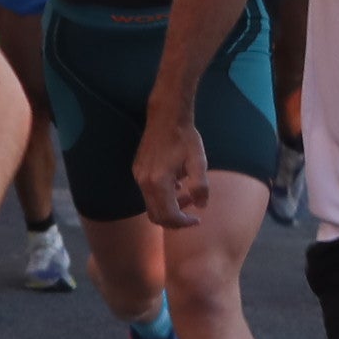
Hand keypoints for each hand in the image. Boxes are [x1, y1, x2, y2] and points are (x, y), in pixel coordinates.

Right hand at [133, 108, 209, 228]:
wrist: (166, 116)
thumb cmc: (185, 138)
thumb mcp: (198, 162)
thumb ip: (200, 186)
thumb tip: (201, 206)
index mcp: (159, 182)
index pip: (169, 215)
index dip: (184, 222)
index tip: (197, 219)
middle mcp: (144, 182)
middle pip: (156, 216)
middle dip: (175, 220)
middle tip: (192, 212)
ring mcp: (138, 176)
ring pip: (151, 206)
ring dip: (169, 208)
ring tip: (187, 195)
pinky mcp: (137, 170)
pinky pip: (147, 193)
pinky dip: (162, 197)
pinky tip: (176, 185)